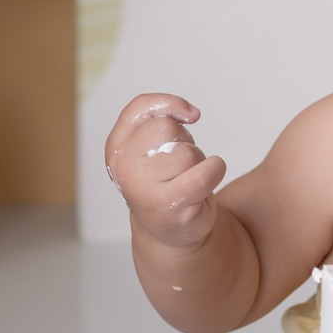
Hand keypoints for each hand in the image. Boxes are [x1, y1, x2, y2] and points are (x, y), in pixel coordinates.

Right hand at [105, 94, 227, 247]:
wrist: (170, 228)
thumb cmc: (166, 178)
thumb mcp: (153, 142)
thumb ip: (162, 114)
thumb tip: (190, 113)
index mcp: (117, 144)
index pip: (141, 106)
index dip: (171, 104)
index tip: (189, 116)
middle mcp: (122, 165)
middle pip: (167, 127)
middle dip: (184, 140)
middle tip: (179, 163)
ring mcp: (141, 187)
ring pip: (187, 152)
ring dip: (198, 161)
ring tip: (186, 178)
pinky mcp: (166, 206)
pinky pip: (203, 175)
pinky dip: (214, 172)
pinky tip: (205, 183)